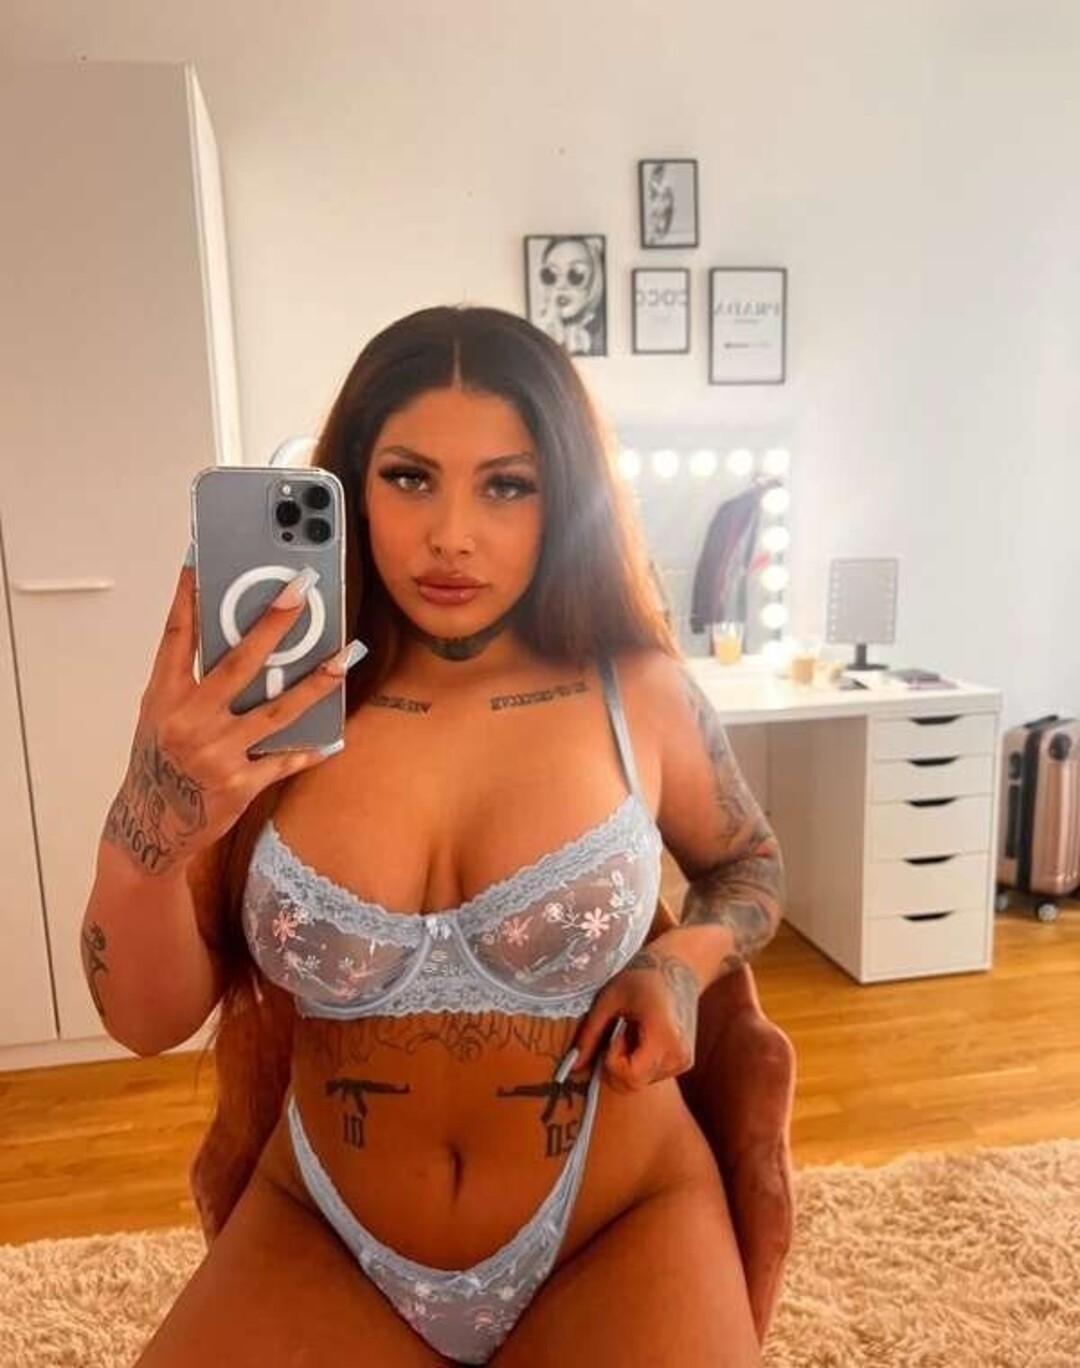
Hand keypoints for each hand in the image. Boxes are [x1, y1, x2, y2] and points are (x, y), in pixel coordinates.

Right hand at [103, 556, 364, 876]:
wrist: (152, 826)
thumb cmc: (160, 760)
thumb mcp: (160, 714)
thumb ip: (190, 679)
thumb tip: (234, 635)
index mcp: (164, 697)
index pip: (177, 636)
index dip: (189, 597)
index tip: (204, 560)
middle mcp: (189, 722)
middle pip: (238, 663)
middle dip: (272, 624)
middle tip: (301, 591)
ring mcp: (216, 754)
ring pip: (277, 710)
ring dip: (316, 682)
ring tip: (345, 656)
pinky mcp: (240, 784)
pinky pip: (284, 761)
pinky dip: (310, 749)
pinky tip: (335, 737)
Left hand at [569, 948, 700, 1092]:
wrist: (679, 966)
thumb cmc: (642, 976)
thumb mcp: (609, 1000)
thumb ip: (590, 1035)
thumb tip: (573, 1067)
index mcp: (662, 1036)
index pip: (630, 1076)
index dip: (612, 1062)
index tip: (614, 1035)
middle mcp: (678, 1055)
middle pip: (634, 1083)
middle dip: (617, 1064)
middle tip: (620, 1033)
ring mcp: (683, 1060)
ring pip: (641, 1081)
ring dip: (628, 1062)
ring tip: (633, 1029)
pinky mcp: (683, 1061)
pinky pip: (651, 1075)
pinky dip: (640, 1061)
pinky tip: (643, 1035)